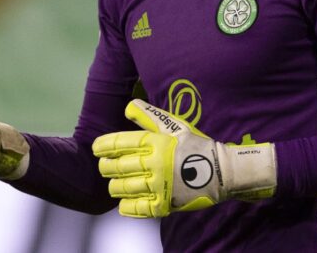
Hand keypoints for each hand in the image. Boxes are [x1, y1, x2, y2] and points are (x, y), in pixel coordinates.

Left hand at [92, 99, 276, 217]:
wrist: (221, 171)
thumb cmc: (196, 145)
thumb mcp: (175, 125)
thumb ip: (149, 116)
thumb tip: (127, 107)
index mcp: (157, 143)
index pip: (122, 143)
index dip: (105, 145)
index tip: (96, 148)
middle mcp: (156, 164)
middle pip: (118, 166)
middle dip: (106, 166)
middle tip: (104, 166)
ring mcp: (159, 186)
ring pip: (124, 187)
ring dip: (114, 185)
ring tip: (114, 183)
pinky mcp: (165, 204)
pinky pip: (137, 208)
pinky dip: (127, 206)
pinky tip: (124, 202)